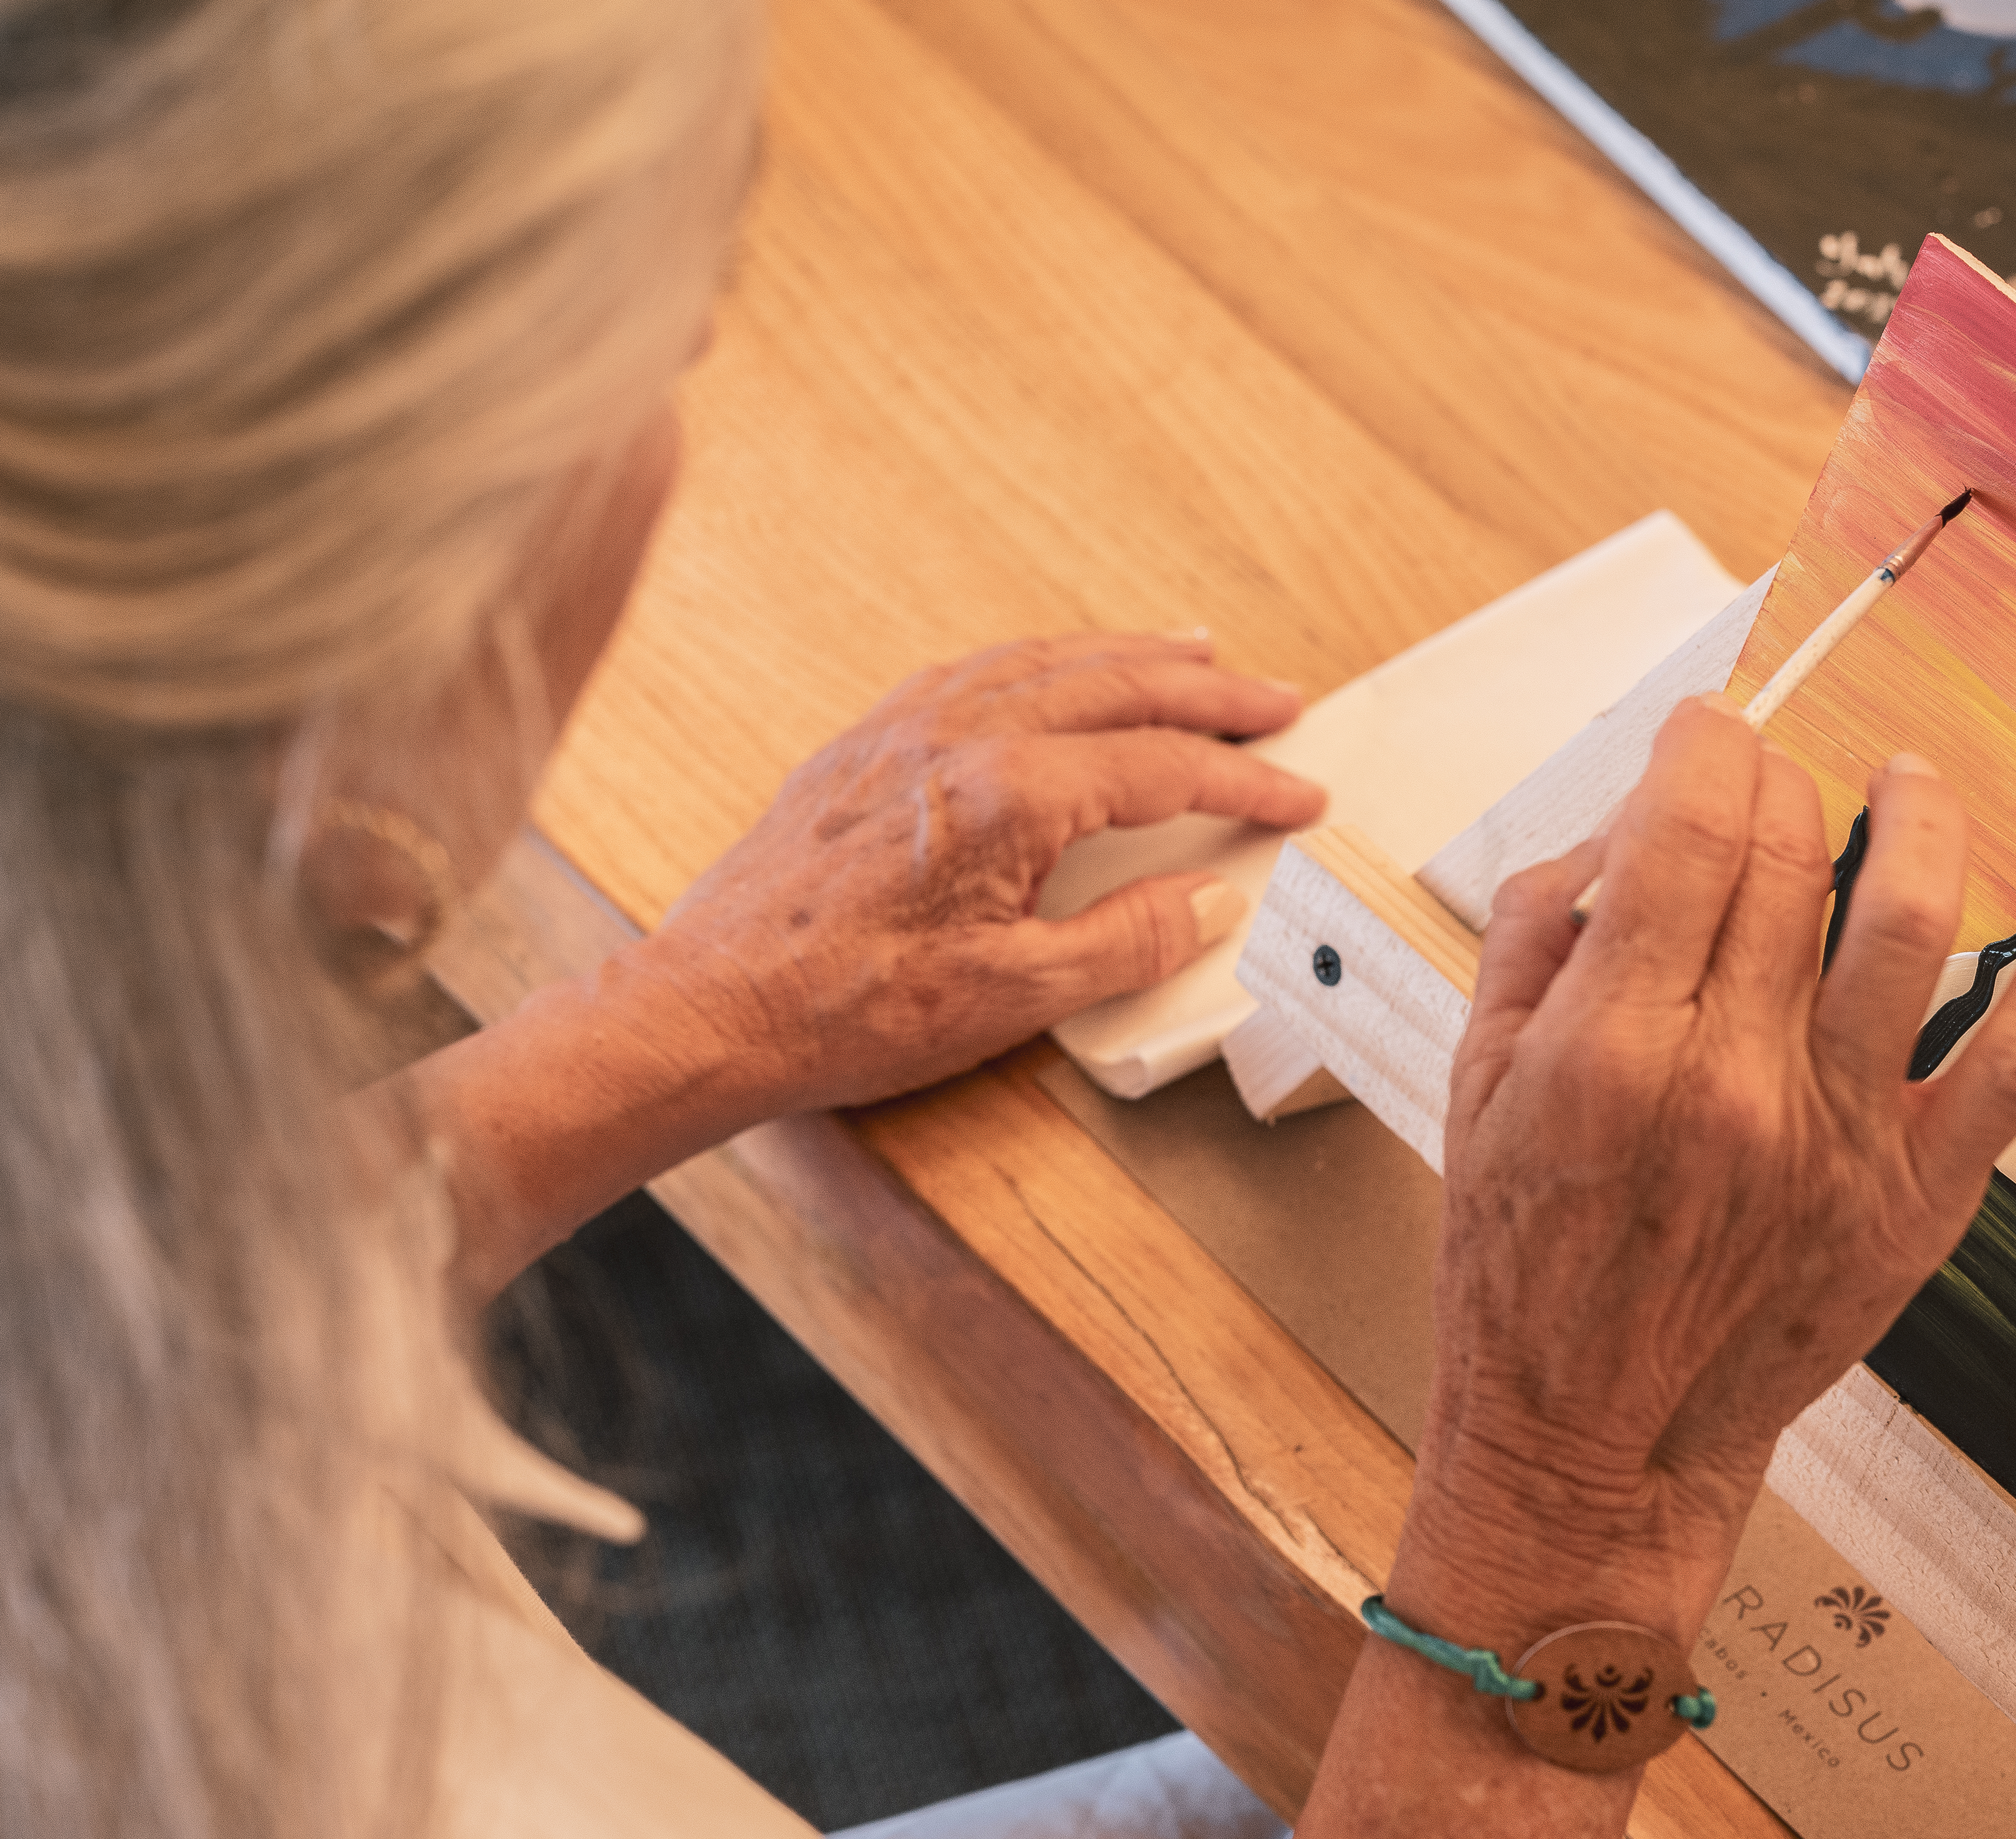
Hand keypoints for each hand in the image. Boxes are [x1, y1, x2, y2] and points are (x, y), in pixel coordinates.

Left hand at [632, 631, 1324, 1117]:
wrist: (716, 1006)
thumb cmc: (847, 1008)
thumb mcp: (1014, 995)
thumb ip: (1125, 942)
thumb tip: (1204, 901)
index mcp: (1009, 794)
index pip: (1162, 768)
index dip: (1243, 781)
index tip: (1299, 795)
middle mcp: (959, 735)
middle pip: (1117, 687)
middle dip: (1210, 691)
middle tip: (1277, 700)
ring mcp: (905, 729)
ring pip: (1045, 661)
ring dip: (1130, 655)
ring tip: (1191, 653)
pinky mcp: (865, 744)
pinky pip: (974, 670)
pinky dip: (1042, 660)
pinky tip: (1060, 669)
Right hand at [1402, 697, 2015, 1643]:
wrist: (1593, 1447)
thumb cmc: (1530, 1277)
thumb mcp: (1474, 1092)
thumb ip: (1536, 942)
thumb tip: (1616, 834)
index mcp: (1611, 1052)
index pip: (1691, 825)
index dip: (1705, 748)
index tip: (1702, 743)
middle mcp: (1731, 1083)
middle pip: (1788, 852)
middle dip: (1778, 782)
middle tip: (1764, 787)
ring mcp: (1838, 1138)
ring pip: (1909, 914)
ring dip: (1915, 815)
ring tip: (1903, 786)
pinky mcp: (1920, 1193)